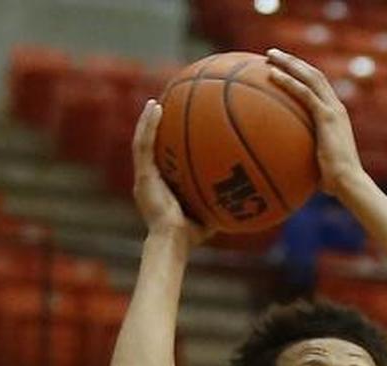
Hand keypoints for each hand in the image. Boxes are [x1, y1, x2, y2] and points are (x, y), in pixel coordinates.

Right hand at [132, 100, 207, 246]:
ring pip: (141, 142)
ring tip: (154, 102)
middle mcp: (149, 181)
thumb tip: (245, 195)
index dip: (163, 145)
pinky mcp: (143, 176)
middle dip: (153, 129)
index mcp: (159, 188)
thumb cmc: (191, 236)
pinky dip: (148, 125)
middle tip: (162, 108)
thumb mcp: (209, 214)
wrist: (173, 241)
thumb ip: (220, 202)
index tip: (172, 130)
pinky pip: (143, 144)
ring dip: (147, 121)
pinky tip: (156, 107)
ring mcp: (144, 178)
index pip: (160, 162)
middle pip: (149, 148)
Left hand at [265, 51, 365, 200]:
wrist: (349, 184)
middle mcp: (336, 107)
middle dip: (292, 61)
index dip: (301, 73)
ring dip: (289, 63)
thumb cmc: (335, 183)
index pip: (319, 86)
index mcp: (335, 115)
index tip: (284, 67)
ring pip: (310, 76)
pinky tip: (272, 75)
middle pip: (313, 74)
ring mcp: (333, 110)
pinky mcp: (327, 117)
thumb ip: (306, 157)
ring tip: (269, 55)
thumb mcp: (318, 165)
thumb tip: (286, 167)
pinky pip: (305, 93)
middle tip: (272, 54)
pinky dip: (288, 82)